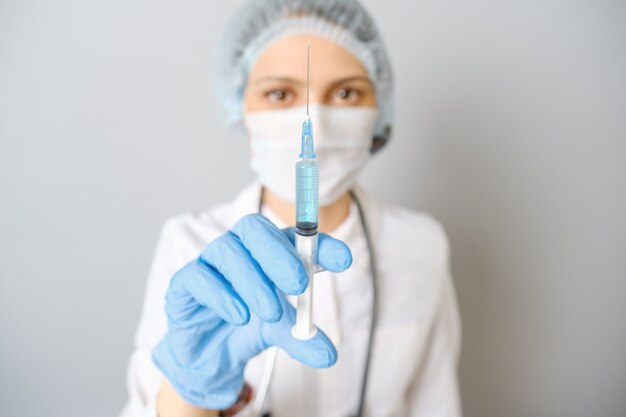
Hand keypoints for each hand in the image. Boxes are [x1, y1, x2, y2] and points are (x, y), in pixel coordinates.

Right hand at [152, 214, 351, 409]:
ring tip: (271, 312)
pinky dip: (222, 295)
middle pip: (255, 229)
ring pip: (228, 250)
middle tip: (299, 286)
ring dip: (253, 280)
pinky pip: (199, 276)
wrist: (206, 356)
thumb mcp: (279, 332)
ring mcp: (210, 262)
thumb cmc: (246, 328)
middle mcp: (240, 249)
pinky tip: (240, 315)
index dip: (319, 244)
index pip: (294, 236)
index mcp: (268, 252)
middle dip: (279, 254)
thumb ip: (301, 339)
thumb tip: (328, 354)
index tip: (344, 260)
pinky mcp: (185, 283)